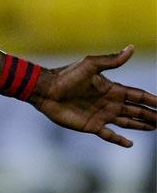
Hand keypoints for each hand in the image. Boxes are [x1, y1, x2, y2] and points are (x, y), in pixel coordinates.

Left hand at [30, 45, 156, 147]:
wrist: (46, 90)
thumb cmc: (66, 76)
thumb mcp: (90, 65)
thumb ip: (112, 60)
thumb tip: (131, 48)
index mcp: (112, 89)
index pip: (138, 96)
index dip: (153, 100)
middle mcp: (109, 103)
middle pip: (136, 110)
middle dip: (151, 114)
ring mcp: (101, 115)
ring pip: (127, 122)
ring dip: (141, 125)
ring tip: (155, 127)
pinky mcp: (91, 126)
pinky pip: (109, 135)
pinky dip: (119, 140)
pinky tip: (130, 143)